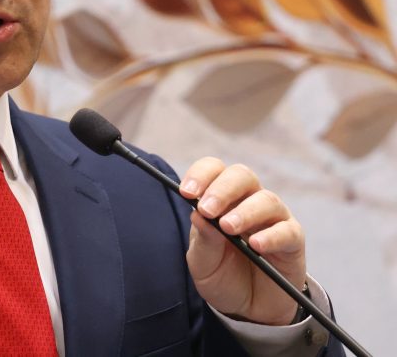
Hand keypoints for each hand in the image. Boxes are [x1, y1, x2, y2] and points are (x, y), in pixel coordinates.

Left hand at [180, 158, 305, 325]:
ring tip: (228, 228)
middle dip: (222, 189)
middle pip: (242, 176)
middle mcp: (248, 201)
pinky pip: (288, 231)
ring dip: (245, 212)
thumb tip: (198, 214)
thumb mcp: (203, 262)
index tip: (186, 192)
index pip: (214, 170)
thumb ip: (203, 240)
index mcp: (221, 199)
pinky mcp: (293, 241)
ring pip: (266, 200)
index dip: (201, 175)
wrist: (248, 308)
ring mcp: (273, 219)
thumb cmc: (222, 276)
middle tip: (207, 209)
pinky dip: (272, 236)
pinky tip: (256, 245)